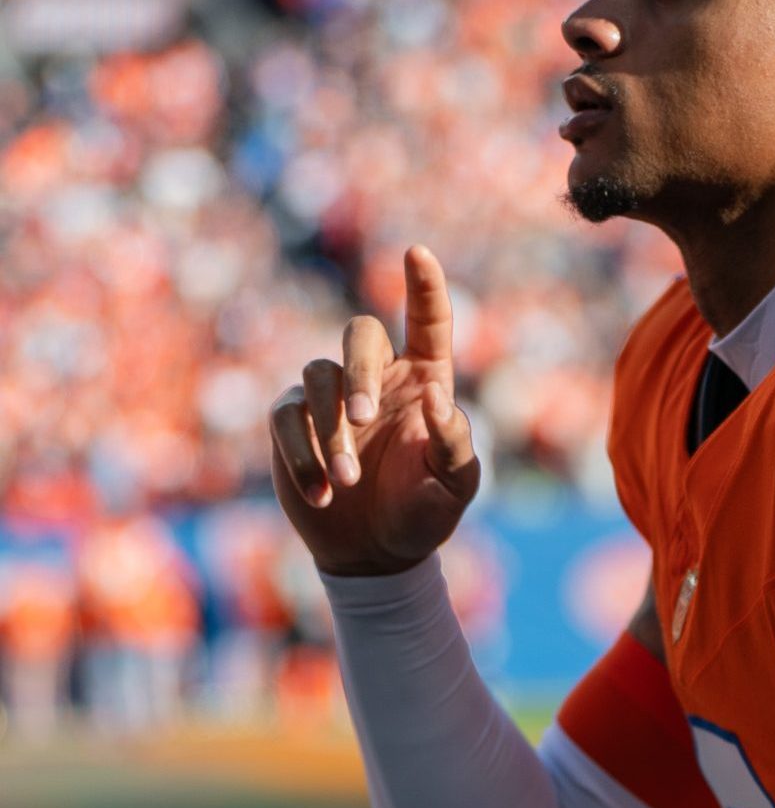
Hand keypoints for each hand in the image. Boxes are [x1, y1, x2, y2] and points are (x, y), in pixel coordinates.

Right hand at [268, 244, 479, 576]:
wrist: (376, 555)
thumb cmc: (424, 514)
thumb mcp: (454, 486)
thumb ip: (455, 443)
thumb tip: (439, 398)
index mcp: (424, 381)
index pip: (427, 323)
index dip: (424, 287)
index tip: (418, 252)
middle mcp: (376, 378)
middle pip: (358, 334)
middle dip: (358, 370)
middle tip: (362, 417)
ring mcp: (330, 398)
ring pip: (318, 376)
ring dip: (330, 429)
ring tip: (347, 481)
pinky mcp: (293, 424)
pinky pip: (286, 417)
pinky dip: (301, 455)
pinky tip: (323, 494)